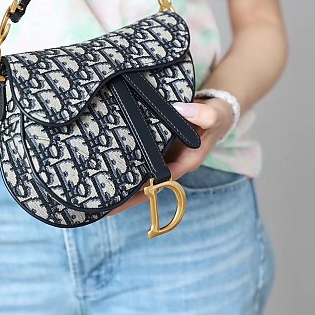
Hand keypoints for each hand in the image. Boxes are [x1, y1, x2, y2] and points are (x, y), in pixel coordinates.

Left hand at [108, 97, 233, 214]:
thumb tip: (179, 110)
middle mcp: (173, 163)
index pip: (161, 180)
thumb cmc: (216, 118)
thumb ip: (204, 115)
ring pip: (141, 176)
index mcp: (186, 162)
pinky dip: (126, 165)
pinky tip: (107, 167)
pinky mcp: (157, 147)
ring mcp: (164, 157)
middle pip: (147, 186)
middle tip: (100, 204)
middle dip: (126, 196)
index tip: (122, 195)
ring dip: (123, 184)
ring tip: (98, 193)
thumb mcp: (215, 115)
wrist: (213, 113)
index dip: (143, 189)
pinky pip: (140, 160)